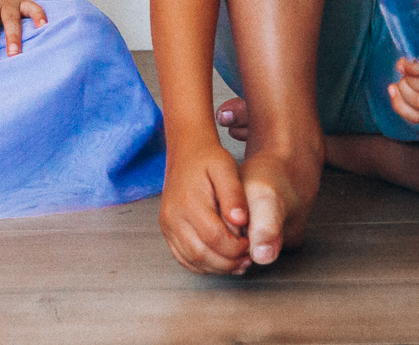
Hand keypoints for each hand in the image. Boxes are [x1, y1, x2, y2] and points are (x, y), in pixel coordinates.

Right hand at [159, 125, 250, 273]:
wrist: (186, 151)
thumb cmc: (208, 159)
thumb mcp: (226, 168)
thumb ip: (234, 194)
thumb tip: (241, 221)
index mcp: (189, 202)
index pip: (215, 238)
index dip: (236, 247)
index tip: (251, 243)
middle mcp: (173, 217)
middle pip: (202, 254)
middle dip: (229, 262)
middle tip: (247, 258)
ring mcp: (167, 225)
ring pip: (192, 260)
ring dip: (217, 267)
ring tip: (238, 262)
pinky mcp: (167, 229)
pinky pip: (183, 257)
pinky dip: (203, 265)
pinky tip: (221, 261)